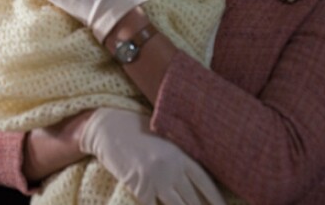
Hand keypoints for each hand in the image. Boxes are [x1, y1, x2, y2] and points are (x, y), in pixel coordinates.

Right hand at [79, 108, 225, 204]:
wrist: (108, 127)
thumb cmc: (134, 129)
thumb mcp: (162, 138)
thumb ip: (178, 155)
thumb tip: (191, 173)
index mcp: (180, 154)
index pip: (204, 182)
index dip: (215, 198)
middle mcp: (171, 168)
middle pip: (192, 200)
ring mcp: (156, 179)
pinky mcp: (139, 188)